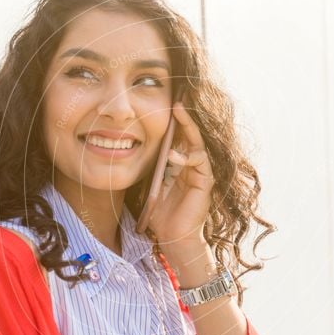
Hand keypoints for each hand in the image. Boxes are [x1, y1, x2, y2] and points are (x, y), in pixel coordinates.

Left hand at [147, 101, 214, 249]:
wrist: (173, 236)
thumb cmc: (159, 212)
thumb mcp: (148, 182)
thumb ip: (147, 165)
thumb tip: (128, 145)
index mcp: (178, 162)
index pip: (177, 134)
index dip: (172, 119)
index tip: (164, 100)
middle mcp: (191, 163)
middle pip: (189, 133)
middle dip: (183, 115)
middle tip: (176, 98)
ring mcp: (200, 171)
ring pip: (197, 142)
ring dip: (188, 126)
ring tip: (177, 112)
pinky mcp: (206, 181)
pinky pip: (199, 161)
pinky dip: (186, 156)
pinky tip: (172, 155)